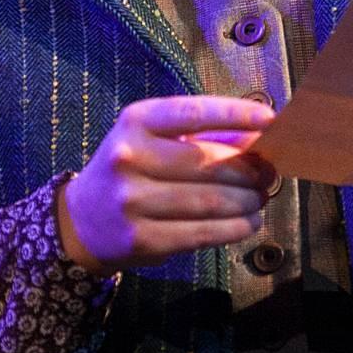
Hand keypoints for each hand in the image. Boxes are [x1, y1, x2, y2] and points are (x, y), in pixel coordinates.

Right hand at [57, 95, 277, 274]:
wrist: (82, 220)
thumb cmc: (130, 170)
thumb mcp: (151, 138)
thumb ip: (200, 135)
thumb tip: (257, 137)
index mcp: (135, 122)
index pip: (193, 113)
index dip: (235, 114)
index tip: (270, 119)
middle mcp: (130, 158)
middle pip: (208, 163)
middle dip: (248, 170)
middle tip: (267, 174)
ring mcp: (134, 201)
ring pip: (210, 201)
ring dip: (247, 201)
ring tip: (259, 199)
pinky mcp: (143, 239)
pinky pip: (202, 233)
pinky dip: (234, 228)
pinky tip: (248, 222)